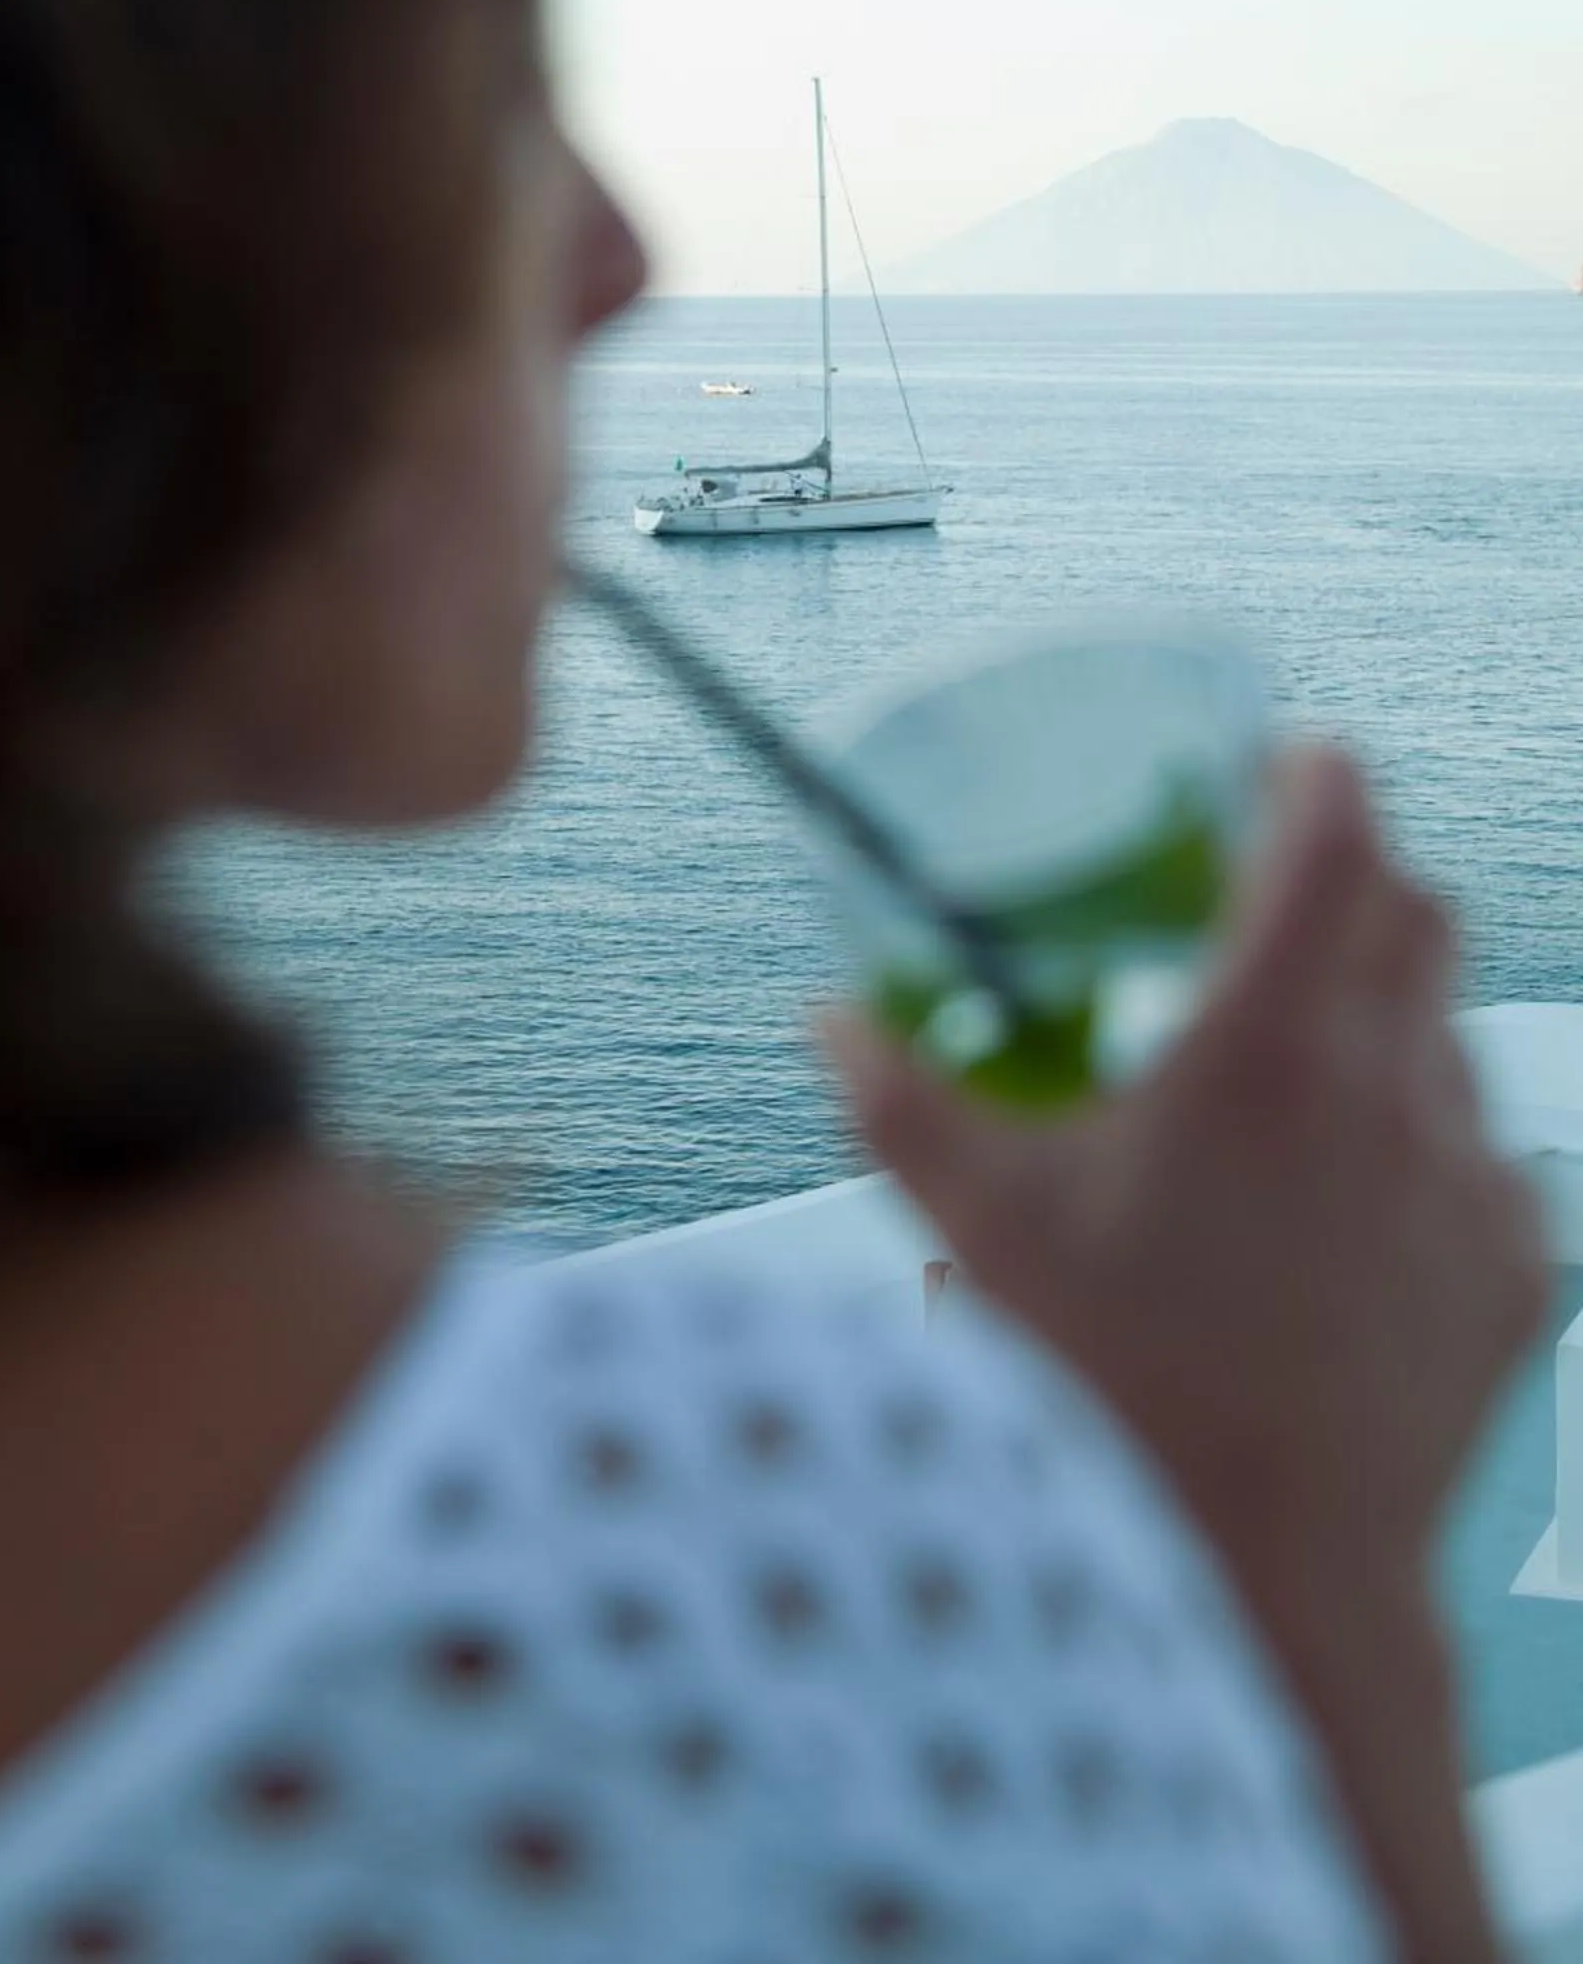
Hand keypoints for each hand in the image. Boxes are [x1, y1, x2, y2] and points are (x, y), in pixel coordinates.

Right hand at [823, 747, 1544, 1620]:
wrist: (1274, 1575)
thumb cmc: (1115, 1385)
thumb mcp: (981, 1225)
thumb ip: (897, 1101)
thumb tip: (825, 1016)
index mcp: (1270, 1040)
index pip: (1334, 832)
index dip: (1313, 774)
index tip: (1280, 764)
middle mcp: (1394, 1086)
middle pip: (1418, 910)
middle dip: (1359, 877)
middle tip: (1281, 899)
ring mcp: (1470, 1181)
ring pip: (1453, 1035)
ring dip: (1392, 1018)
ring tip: (1302, 1077)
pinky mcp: (1517, 1273)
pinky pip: (1488, 1161)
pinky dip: (1430, 1149)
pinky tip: (1355, 1209)